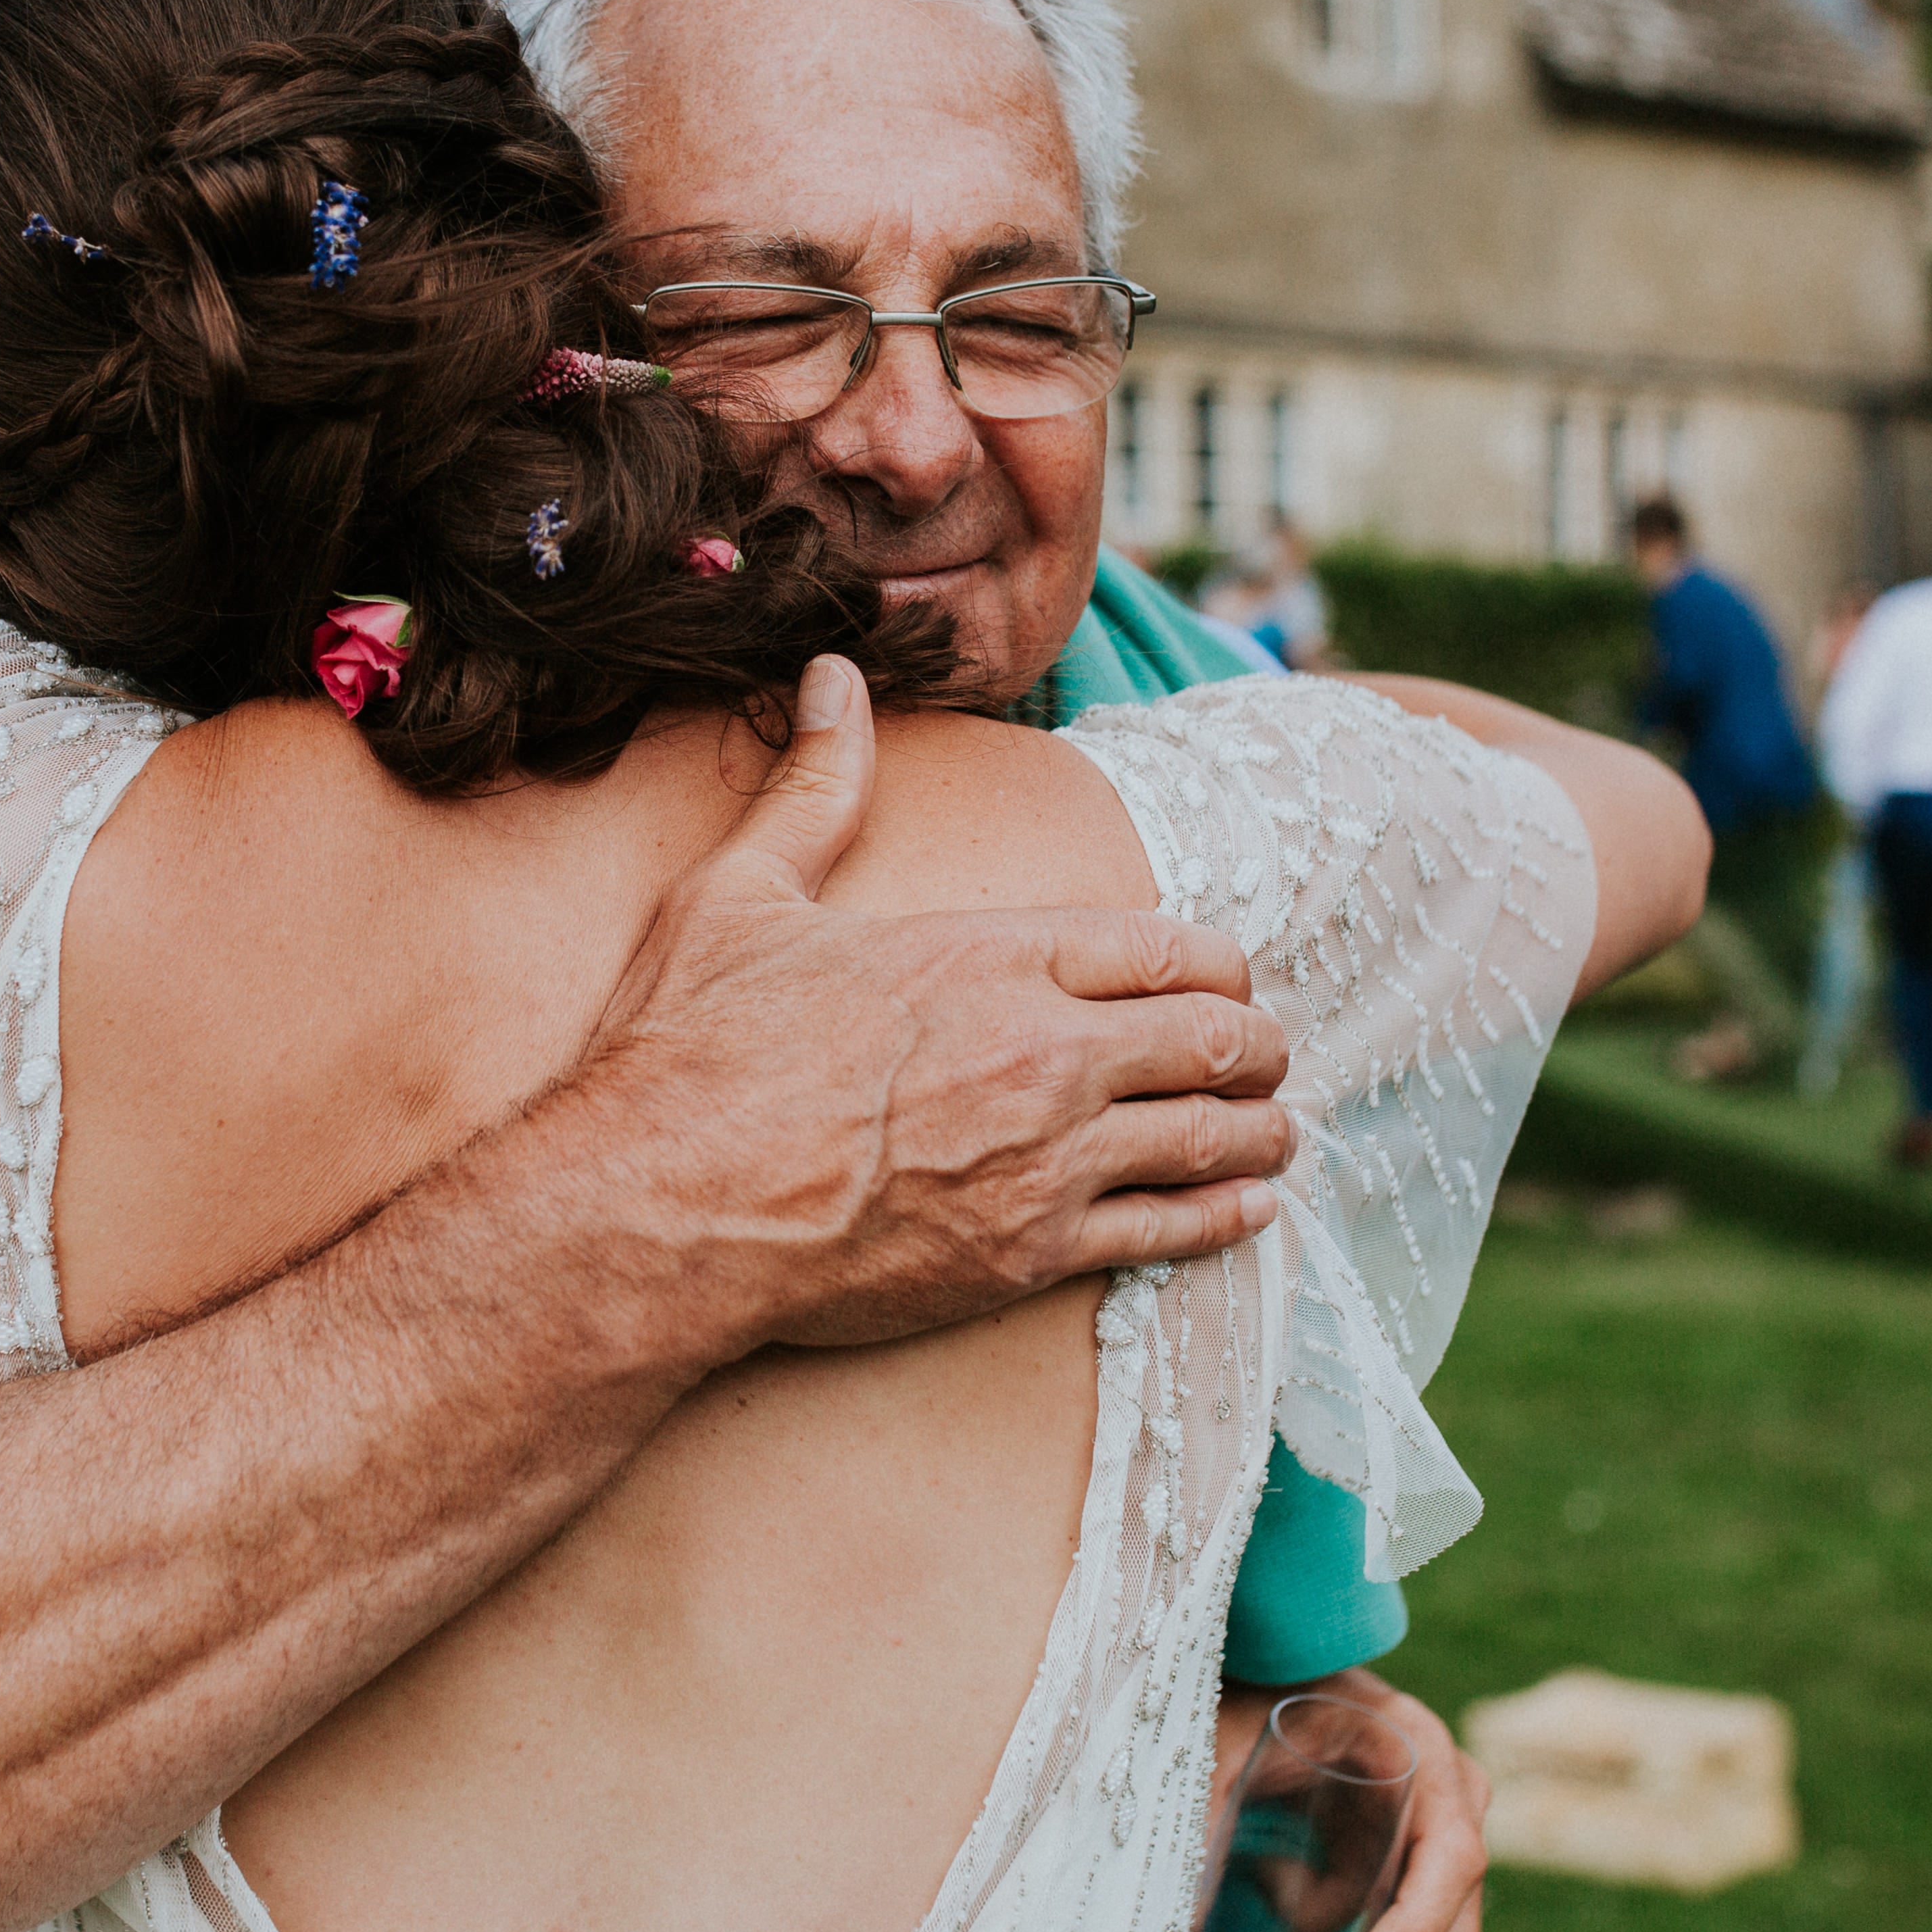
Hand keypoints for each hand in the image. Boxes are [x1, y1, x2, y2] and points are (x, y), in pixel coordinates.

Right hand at [575, 656, 1295, 1353]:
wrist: (659, 1209)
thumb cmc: (690, 1054)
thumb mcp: (742, 894)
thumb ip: (817, 787)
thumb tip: (832, 677)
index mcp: (993, 953)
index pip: (1173, 949)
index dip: (1219, 968)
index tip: (1226, 982)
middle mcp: (1045, 1050)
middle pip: (1219, 1039)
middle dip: (1256, 1046)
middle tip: (1263, 1058)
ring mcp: (1048, 1158)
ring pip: (1215, 1137)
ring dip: (1259, 1130)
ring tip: (1272, 1132)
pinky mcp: (1032, 1253)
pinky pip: (1173, 1232)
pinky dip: (1226, 1218)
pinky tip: (1246, 1211)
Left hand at [1210, 1669, 1491, 1931]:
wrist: (1255, 1673)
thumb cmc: (1247, 1688)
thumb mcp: (1225, 1733)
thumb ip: (1203, 1810)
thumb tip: (1181, 1927)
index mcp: (1421, 1751)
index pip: (1453, 1859)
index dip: (1416, 1929)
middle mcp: (1446, 1802)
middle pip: (1454, 1926)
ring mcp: (1429, 1847)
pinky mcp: (1403, 1880)